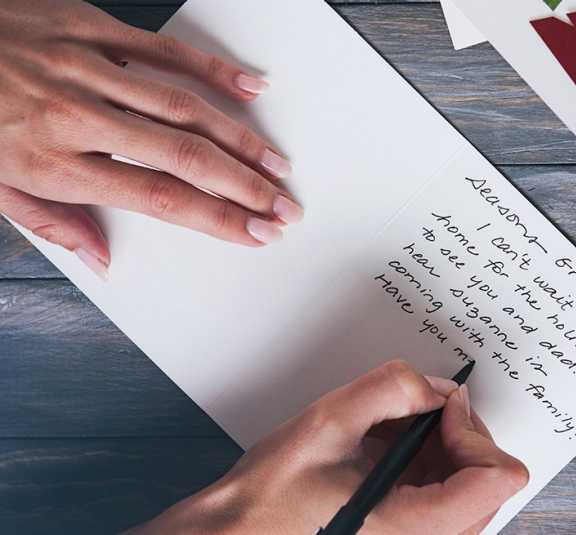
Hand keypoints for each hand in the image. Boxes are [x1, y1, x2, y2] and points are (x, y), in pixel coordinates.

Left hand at [0, 0, 303, 279]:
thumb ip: (52, 223)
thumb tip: (102, 259)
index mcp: (52, 163)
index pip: (159, 199)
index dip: (218, 219)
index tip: (257, 232)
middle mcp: (75, 116)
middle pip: (184, 156)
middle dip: (245, 186)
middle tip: (284, 205)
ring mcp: (84, 66)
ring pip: (183, 104)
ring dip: (240, 139)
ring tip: (276, 163)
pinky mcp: (85, 26)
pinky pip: (161, 48)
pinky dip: (211, 68)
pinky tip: (248, 87)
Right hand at [130, 360, 528, 534]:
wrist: (240, 532)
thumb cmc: (272, 496)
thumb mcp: (328, 423)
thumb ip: (390, 390)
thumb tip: (437, 388)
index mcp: (413, 526)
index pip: (498, 477)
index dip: (472, 429)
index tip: (439, 409)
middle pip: (493, 479)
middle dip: (461, 434)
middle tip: (417, 412)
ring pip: (474, 485)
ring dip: (446, 446)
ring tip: (393, 432)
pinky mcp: (413, 530)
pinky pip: (450, 492)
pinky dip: (431, 460)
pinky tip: (389, 447)